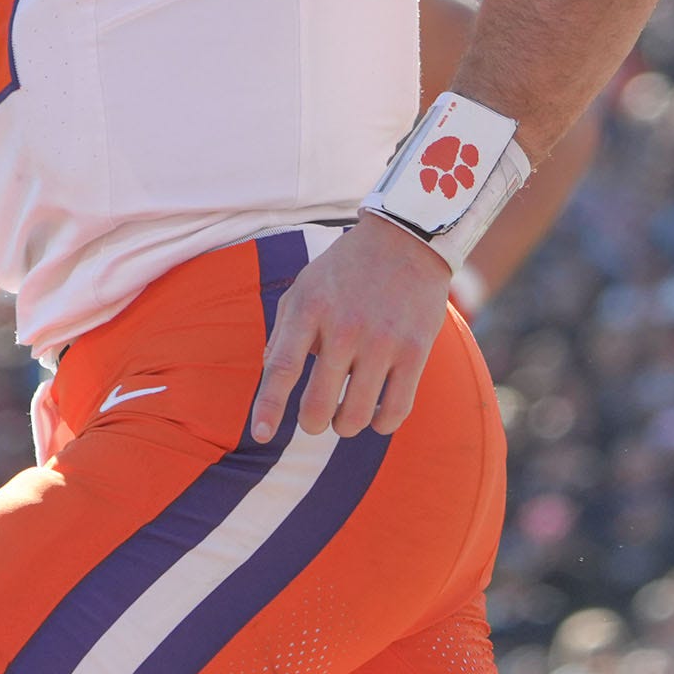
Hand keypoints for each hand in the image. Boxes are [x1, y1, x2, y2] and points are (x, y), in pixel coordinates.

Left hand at [249, 215, 451, 443]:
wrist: (406, 239)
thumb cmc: (347, 267)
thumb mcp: (305, 286)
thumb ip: (284, 330)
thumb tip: (269, 370)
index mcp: (310, 308)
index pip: (282, 369)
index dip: (268, 407)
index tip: (259, 434)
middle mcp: (344, 327)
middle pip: (318, 405)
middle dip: (312, 424)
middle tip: (315, 420)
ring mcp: (382, 341)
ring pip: (356, 417)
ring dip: (345, 425)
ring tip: (346, 415)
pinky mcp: (415, 351)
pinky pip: (395, 411)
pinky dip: (381, 424)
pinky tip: (377, 414)